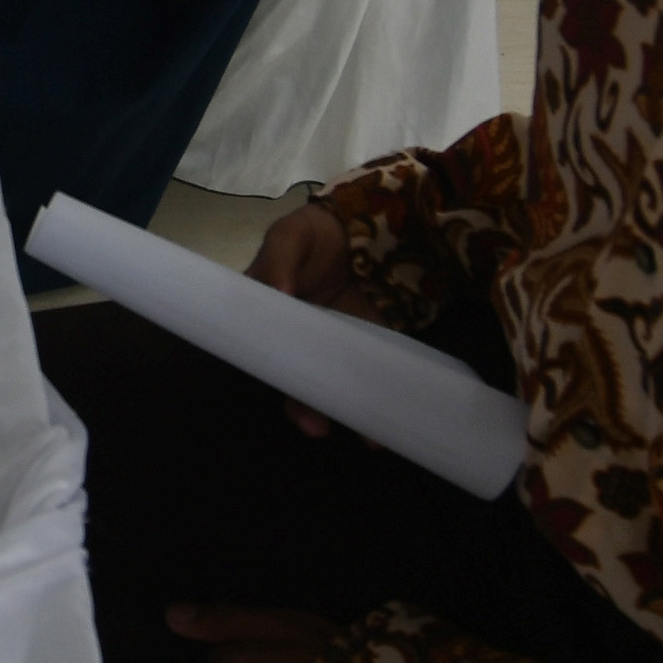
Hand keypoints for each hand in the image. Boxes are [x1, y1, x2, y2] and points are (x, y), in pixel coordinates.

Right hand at [247, 202, 395, 437]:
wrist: (358, 226)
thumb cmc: (312, 235)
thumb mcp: (290, 237)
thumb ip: (279, 261)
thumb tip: (278, 291)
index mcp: (273, 321)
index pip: (270, 360)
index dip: (279, 384)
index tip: (297, 407)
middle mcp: (300, 343)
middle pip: (300, 383)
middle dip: (309, 408)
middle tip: (319, 427)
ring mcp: (336, 348)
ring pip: (336, 387)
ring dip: (347, 413)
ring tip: (368, 436)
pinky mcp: (368, 346)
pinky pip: (371, 377)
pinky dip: (381, 398)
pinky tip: (392, 418)